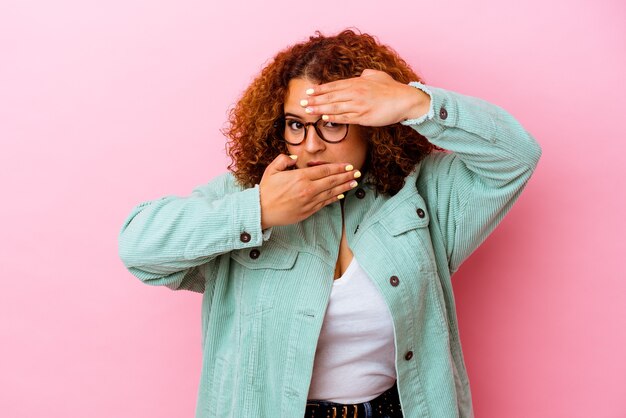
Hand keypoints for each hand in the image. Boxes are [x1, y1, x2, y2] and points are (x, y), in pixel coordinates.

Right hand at [259, 155, 360, 228]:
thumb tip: (296, 158)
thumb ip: (284, 160)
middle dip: (346, 176)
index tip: (348, 166)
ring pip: (331, 192)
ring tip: (354, 183)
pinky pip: (325, 203)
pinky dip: (334, 198)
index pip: (324, 170)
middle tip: (357, 172)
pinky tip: (341, 194)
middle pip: (331, 180)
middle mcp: (307, 189)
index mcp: (300, 177)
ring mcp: (309, 201)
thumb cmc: (266, 190)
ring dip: (344, 187)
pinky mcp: (308, 211)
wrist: (261, 211)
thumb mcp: (272, 170)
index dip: (338, 168)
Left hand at [302, 69, 429, 125]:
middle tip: (301, 102)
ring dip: (319, 109)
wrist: (406, 100)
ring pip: (335, 107)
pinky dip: (333, 117)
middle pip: (331, 96)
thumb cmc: (392, 89)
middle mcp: (356, 92)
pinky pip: (345, 118)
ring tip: (308, 111)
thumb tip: (361, 74)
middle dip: (314, 99)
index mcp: (358, 82)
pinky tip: (324, 118)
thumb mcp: (377, 76)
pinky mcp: (364, 116)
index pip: (334, 86)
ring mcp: (359, 105)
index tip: (308, 91)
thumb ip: (366, 75)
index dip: (320, 89)